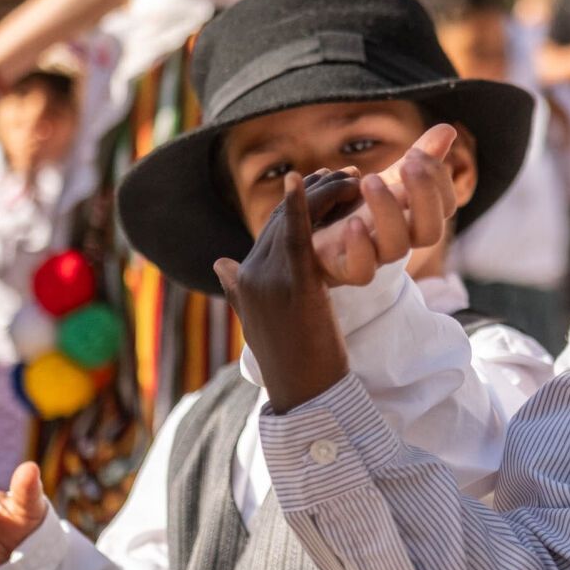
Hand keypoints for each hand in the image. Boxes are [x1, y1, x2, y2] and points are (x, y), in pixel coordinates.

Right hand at [216, 173, 350, 412]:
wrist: (306, 396)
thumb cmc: (292, 363)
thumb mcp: (258, 323)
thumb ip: (237, 290)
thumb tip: (220, 263)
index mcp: (243, 281)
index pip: (268, 229)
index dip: (293, 203)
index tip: (318, 181)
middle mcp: (250, 275)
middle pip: (280, 220)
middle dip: (313, 191)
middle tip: (343, 174)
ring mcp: (268, 280)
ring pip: (291, 222)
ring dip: (320, 193)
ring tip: (349, 177)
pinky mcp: (293, 286)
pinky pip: (296, 237)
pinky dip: (298, 205)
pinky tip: (303, 179)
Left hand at [307, 124, 457, 285]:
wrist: (317, 233)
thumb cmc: (359, 206)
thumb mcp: (389, 178)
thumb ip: (419, 157)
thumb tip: (448, 129)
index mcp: (415, 218)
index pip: (445, 207)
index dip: (439, 181)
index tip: (416, 154)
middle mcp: (401, 239)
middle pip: (431, 232)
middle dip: (423, 195)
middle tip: (407, 163)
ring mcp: (375, 256)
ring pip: (397, 248)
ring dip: (388, 211)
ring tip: (368, 180)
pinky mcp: (345, 268)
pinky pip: (362, 270)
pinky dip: (360, 247)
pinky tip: (352, 221)